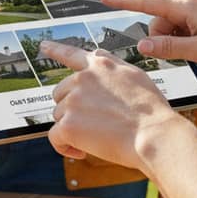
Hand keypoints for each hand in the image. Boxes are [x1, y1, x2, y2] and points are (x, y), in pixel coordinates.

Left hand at [41, 41, 184, 168]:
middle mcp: (82, 78)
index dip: (55, 49)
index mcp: (99, 65)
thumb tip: (98, 55)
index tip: (44, 46)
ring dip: (72, 128)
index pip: (71, 53)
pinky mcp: (68, 125)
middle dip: (73, 108)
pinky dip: (65, 147)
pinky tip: (80, 151)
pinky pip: (55, 137)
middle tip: (94, 122)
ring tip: (96, 137)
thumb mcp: (134, 74)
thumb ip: (111, 63)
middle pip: (62, 93)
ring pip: (59, 115)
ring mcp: (73, 100)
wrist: (153, 134)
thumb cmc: (150, 110)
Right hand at [98, 0, 196, 69]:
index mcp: (186, 5)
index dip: (123, 1)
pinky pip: (184, 24)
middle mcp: (189, 0)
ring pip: (171, 23)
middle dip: (162, 37)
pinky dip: (186, 37)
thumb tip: (142, 46)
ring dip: (176, 39)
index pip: (146, 1)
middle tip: (187, 52)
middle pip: (159, 19)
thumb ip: (170, 48)